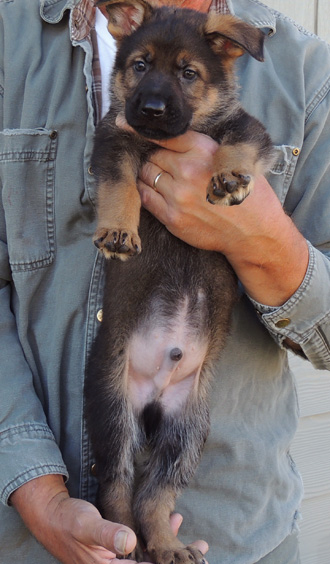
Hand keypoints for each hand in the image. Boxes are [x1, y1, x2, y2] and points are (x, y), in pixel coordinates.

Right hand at [11, 475, 207, 563]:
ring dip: (172, 551)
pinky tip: (174, 523)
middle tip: (202, 549)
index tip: (190, 561)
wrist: (53, 515)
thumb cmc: (68, 520)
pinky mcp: (119, 550)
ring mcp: (119, 560)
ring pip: (151, 559)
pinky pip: (144, 549)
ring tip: (198, 544)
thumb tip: (129, 542)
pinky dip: (160, 539)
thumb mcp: (87, 525)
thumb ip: (108, 534)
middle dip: (176, 561)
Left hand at [132, 130, 308, 306]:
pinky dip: (145, 192)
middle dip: (152, 158)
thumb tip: (168, 139)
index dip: (142, 131)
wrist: (254, 231)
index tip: (123, 124)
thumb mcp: (229, 158)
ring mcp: (178, 195)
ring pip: (146, 175)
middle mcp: (188, 169)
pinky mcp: (173, 217)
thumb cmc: (245, 193)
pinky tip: (152, 191)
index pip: (166, 136)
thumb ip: (200, 148)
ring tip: (158, 177)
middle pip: (152, 156)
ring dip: (148, 174)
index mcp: (204, 150)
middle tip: (158, 163)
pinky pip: (146, 198)